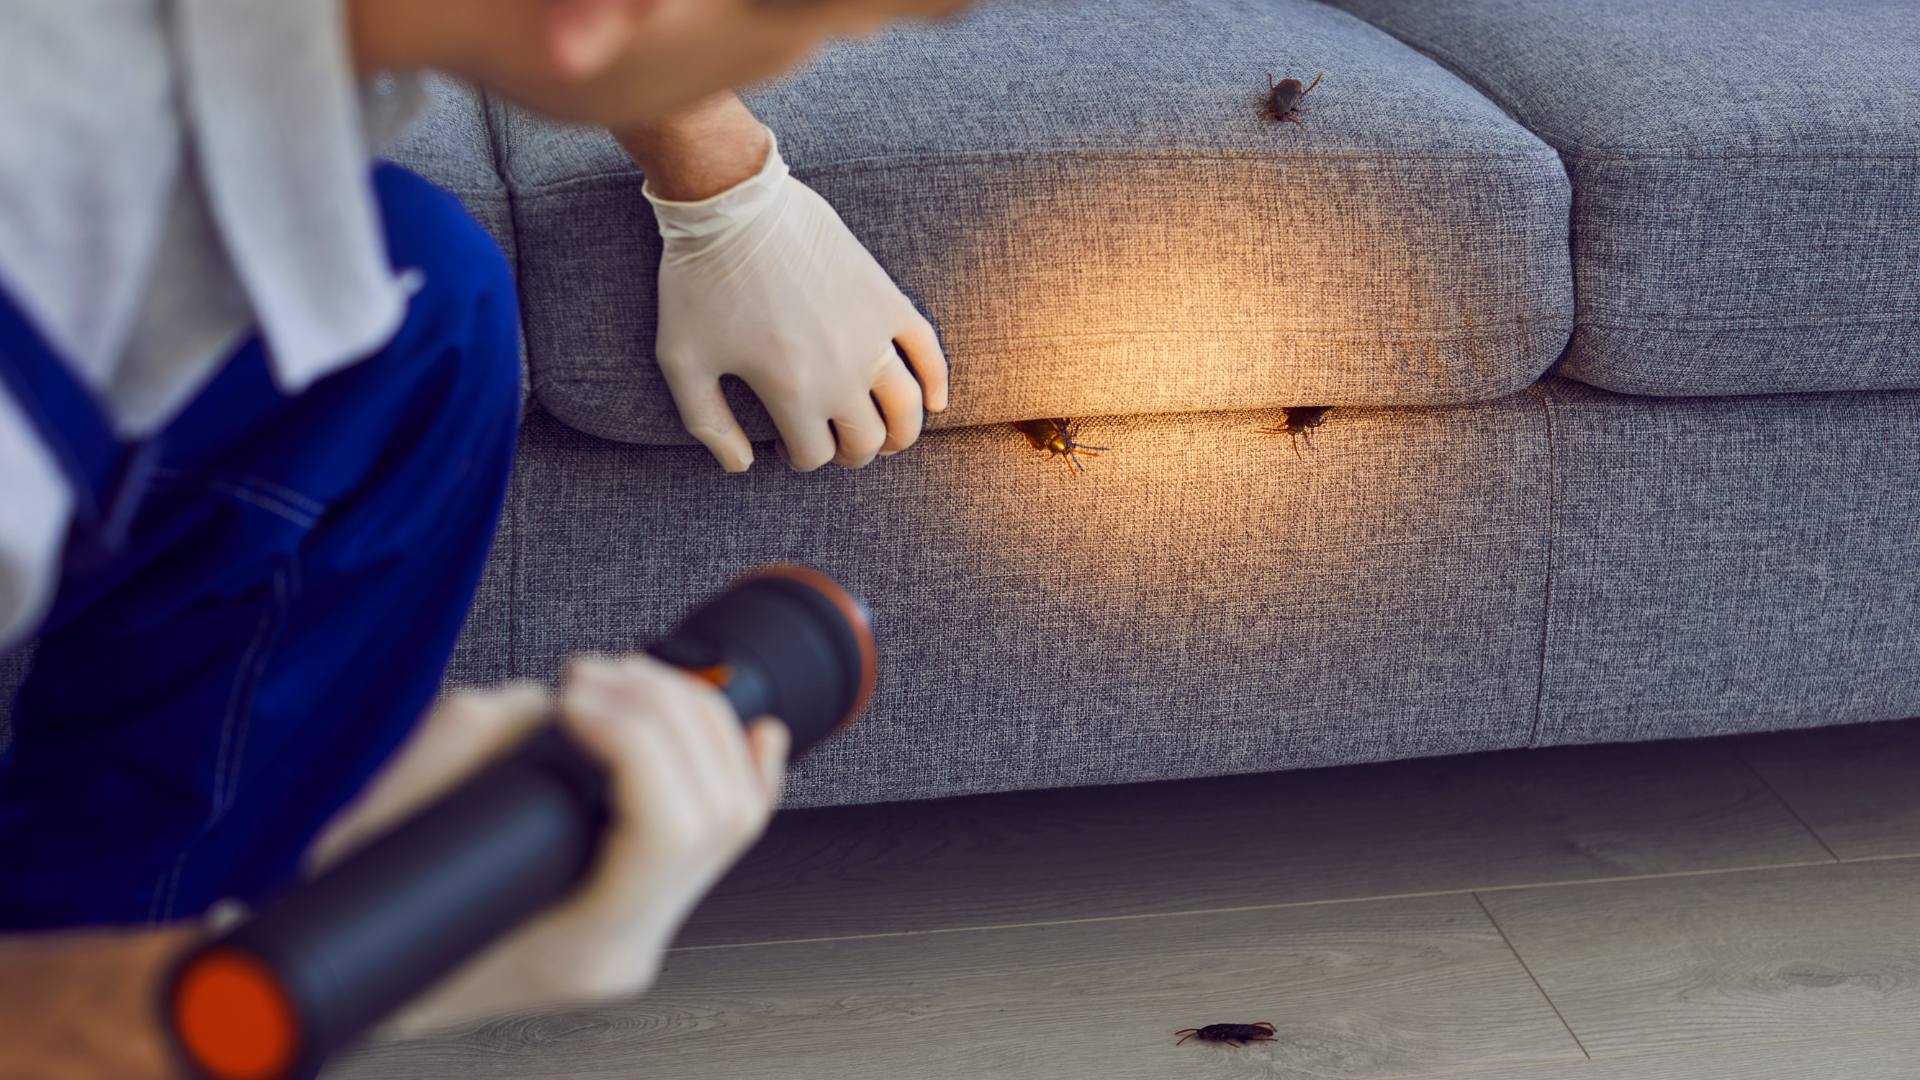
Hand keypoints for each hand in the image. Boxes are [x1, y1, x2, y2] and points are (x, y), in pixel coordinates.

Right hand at [305, 658, 787, 1035]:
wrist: (366, 980)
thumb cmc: (367, 923)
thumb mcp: (376, 839)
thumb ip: (452, 755)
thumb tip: (533, 702)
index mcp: (579, 948)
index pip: (668, 831)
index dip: (634, 739)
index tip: (571, 698)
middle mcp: (632, 941)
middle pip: (716, 807)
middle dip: (660, 713)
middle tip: (586, 675)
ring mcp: (652, 924)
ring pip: (737, 807)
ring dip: (687, 720)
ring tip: (614, 679)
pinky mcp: (650, 895)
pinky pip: (735, 828)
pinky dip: (744, 767)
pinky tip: (753, 729)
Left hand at [647, 129, 947, 471]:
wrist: (734, 205)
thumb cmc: (700, 282)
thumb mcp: (681, 361)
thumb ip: (707, 423)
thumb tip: (742, 466)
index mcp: (793, 393)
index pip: (815, 454)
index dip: (800, 459)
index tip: (785, 446)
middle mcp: (842, 373)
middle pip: (866, 440)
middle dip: (850, 453)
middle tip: (831, 442)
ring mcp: (872, 336)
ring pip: (907, 408)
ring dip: (901, 434)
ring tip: (887, 437)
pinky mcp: (887, 300)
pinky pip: (928, 350)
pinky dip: (937, 382)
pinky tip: (935, 401)